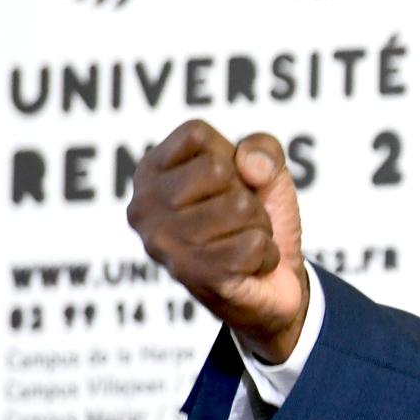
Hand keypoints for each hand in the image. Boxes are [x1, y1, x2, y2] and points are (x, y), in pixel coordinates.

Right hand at [127, 121, 308, 363]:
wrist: (275, 285)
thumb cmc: (257, 218)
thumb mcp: (266, 171)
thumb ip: (263, 148)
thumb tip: (250, 167)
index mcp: (150, 172)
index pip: (195, 134)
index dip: (229, 155)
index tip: (226, 184)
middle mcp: (144, 208)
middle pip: (219, 170)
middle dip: (247, 193)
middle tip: (240, 219)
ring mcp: (164, 244)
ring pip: (240, 208)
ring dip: (258, 226)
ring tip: (242, 240)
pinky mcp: (193, 275)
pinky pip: (254, 244)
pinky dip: (266, 254)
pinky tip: (248, 266)